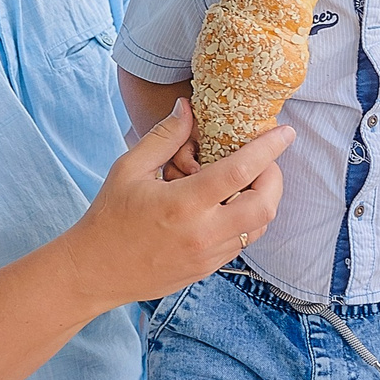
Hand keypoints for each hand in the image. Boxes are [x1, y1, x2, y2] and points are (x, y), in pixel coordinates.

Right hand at [68, 99, 290, 304]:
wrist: (94, 272)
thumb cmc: (109, 216)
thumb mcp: (129, 169)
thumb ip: (164, 137)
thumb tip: (187, 107)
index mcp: (183, 203)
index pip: (241, 172)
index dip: (269, 149)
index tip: (285, 133)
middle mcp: (202, 233)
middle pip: (265, 205)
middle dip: (275, 178)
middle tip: (266, 161)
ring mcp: (208, 256)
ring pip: (258, 227)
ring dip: (263, 201)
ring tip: (248, 182)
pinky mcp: (207, 270)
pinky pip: (241, 243)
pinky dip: (246, 221)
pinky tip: (229, 206)